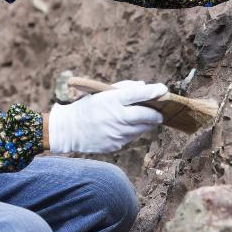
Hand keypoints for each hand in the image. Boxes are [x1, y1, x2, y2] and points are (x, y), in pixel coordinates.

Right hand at [48, 80, 166, 152]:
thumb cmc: (87, 107)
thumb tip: (145, 86)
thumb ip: (124, 88)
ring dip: (146, 124)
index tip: (164, 89)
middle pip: (145, 116)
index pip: (138, 94)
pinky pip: (130, 138)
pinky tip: (127, 128)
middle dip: (156, 114)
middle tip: (162, 113)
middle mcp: (115, 117)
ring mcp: (115, 133)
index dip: (153, 91)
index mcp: (111, 100)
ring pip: (141, 129)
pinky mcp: (114, 145)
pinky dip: (133, 132)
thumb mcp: (101, 93)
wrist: (68, 130)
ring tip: (147, 119)